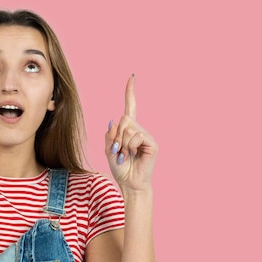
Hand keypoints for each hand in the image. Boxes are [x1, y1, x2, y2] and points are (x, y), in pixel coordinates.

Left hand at [105, 75, 157, 191]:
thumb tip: (114, 121)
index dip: (130, 92)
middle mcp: (139, 130)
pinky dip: (130, 146)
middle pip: (124, 119)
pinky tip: (134, 155)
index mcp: (129, 130)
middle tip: (118, 151)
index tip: (132, 77)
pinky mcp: (152, 143)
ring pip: (129, 128)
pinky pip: (137, 136)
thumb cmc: (120, 168)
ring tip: (125, 155)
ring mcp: (147, 136)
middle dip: (117, 136)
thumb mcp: (109, 150)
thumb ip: (110, 135)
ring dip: (122, 143)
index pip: (130, 107)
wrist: (129, 184)